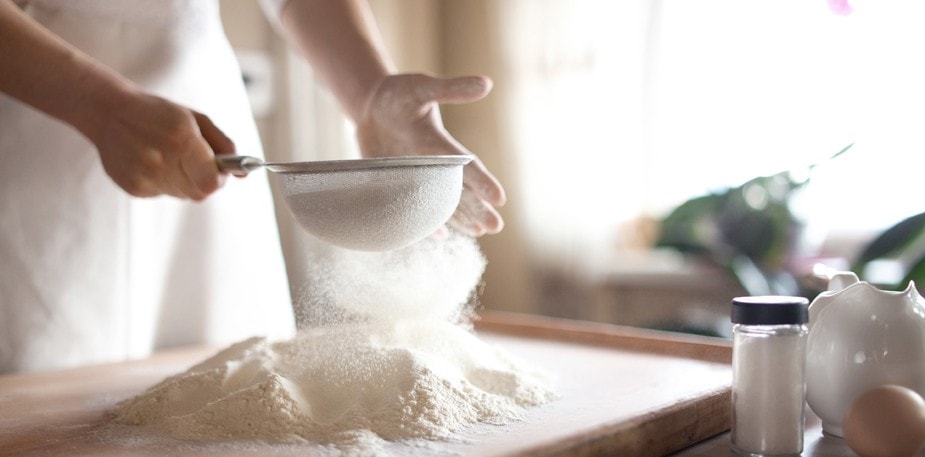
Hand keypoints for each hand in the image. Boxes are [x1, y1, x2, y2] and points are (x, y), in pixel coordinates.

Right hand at [89, 91, 233, 200]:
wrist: (108, 112)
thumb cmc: (158, 113)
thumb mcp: (195, 119)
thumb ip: (223, 145)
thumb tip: (243, 174)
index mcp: (181, 139)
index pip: (211, 182)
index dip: (219, 180)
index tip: (219, 170)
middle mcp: (161, 161)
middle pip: (199, 192)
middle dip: (204, 180)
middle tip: (194, 161)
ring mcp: (144, 177)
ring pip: (182, 194)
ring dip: (185, 180)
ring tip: (169, 157)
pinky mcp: (133, 187)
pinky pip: (162, 193)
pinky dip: (165, 182)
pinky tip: (152, 161)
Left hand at [356, 74, 506, 235]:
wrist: (371, 105)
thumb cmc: (400, 93)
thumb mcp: (424, 87)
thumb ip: (452, 89)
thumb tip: (486, 84)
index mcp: (440, 144)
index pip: (465, 166)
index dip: (482, 182)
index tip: (500, 198)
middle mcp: (432, 165)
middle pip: (459, 191)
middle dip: (477, 209)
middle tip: (495, 227)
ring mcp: (415, 177)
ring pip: (441, 202)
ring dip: (460, 218)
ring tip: (480, 233)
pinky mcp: (396, 184)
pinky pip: (413, 207)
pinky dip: (425, 221)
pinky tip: (441, 236)